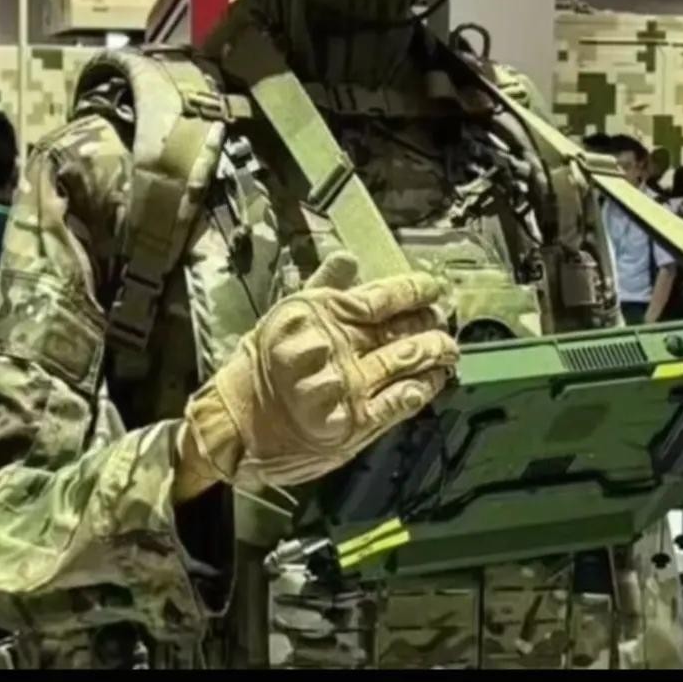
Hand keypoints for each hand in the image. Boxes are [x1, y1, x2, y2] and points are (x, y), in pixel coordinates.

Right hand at [178, 251, 458, 495]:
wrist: (234, 425)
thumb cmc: (259, 367)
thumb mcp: (284, 316)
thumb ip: (322, 286)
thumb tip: (349, 256)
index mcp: (316, 313)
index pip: (378, 297)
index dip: (414, 291)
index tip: (434, 288)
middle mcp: (330, 345)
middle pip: (397, 330)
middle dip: (428, 323)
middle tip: (444, 320)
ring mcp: (341, 386)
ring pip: (403, 363)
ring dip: (434, 354)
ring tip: (449, 349)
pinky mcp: (348, 423)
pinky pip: (395, 404)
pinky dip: (419, 391)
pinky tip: (432, 382)